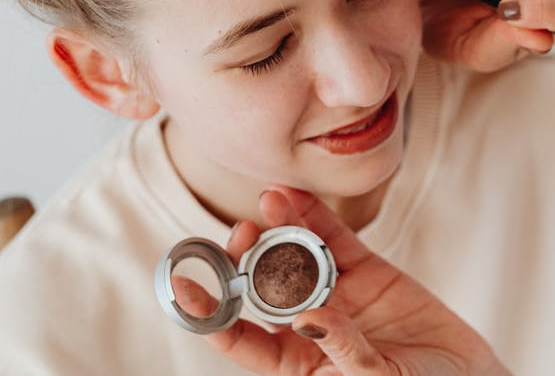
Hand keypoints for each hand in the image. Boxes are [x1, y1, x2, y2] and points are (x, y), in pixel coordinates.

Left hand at [172, 187, 507, 374]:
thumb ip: (345, 353)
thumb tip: (307, 319)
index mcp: (297, 365)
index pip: (239, 336)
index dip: (209, 309)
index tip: (186, 281)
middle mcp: (308, 328)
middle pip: (260, 286)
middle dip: (243, 257)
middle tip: (242, 232)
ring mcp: (338, 296)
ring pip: (295, 256)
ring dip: (277, 226)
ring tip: (269, 200)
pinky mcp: (368, 273)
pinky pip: (336, 240)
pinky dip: (315, 216)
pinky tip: (295, 195)